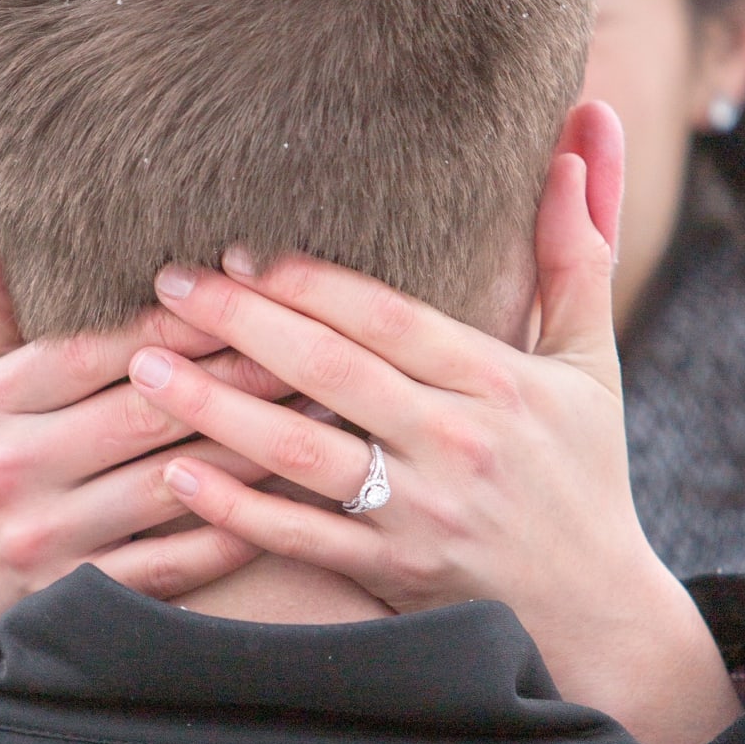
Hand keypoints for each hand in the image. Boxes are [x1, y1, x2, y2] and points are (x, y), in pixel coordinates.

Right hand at [0, 143, 269, 723]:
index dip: (187, 320)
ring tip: (335, 413)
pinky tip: (302, 499)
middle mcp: (13, 467)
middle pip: (150, 409)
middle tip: (323, 344)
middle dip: (243, 374)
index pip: (105, 347)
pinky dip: (243, 528)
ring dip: (262, 446)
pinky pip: (181, 561)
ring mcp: (48, 538)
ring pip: (177, 481)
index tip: (261, 289)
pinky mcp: (85, 597)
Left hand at [123, 103, 739, 743]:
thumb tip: (589, 127)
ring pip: (302, 454)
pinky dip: (236, 509)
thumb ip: (577, 248)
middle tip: (168, 285)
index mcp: (500, 383)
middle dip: (242, 323)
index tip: (239, 249)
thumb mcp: (590, 361)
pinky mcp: (394, 574)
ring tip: (146, 369)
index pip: (387, 319)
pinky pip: (301, 538)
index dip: (309, 281)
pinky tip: (178, 474)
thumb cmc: (585, 475)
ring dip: (216, 409)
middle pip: (331, 371)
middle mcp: (458, 445)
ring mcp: (421, 515)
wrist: (598, 616)